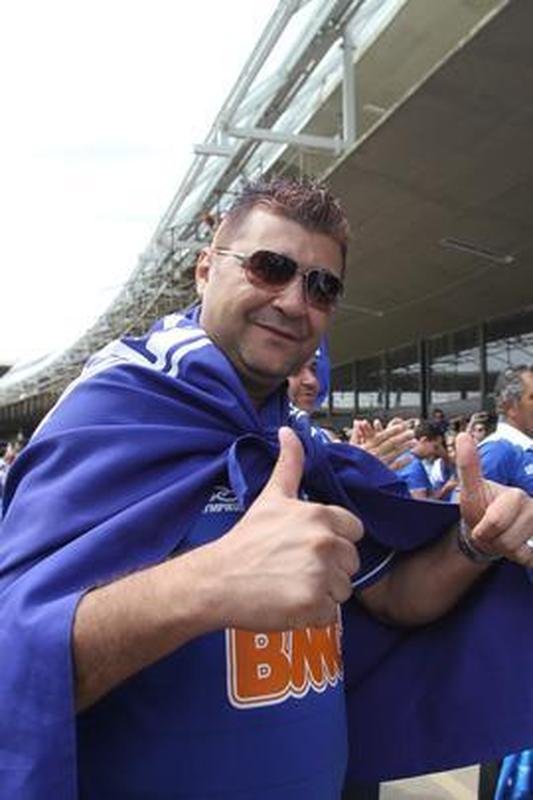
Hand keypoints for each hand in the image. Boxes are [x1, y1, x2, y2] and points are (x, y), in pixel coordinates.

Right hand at [209, 427, 362, 629]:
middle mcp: (325, 542)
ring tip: (291, 585)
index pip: (354, 532)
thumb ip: (289, 464)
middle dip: (329, 569)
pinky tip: (289, 602)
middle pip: (351, 563)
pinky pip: (331, 614)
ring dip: (322, 593)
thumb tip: (289, 430)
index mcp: (321, 515)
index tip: (307, 546)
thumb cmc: (246, 539)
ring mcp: (320, 575)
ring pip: (343, 590)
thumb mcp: (272, 497)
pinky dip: (313, 614)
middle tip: (295, 568)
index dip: (334, 541)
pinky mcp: (313, 605)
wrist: (217, 579)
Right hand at [350, 417, 415, 469]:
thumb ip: (356, 434)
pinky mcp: (382, 474)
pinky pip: (395, 467)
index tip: (401, 426)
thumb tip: (357, 421)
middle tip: (411, 432)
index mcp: (366, 447)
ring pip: (394, 453)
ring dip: (405, 447)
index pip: (381, 436)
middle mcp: (374, 454)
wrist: (350, 482)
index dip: (392, 430)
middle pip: (390, 443)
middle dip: (402, 437)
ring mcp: (379, 464)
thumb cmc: (349, 464)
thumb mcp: (350, 448)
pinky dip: (403, 462)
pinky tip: (411, 458)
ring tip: (414, 442)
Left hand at [455, 432, 532, 566]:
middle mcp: (532, 509)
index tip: (480, 528)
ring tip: (500, 538)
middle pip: (505, 539)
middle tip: (487, 532)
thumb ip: (468, 466)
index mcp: (516, 496)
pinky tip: (516, 548)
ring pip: (516, 551)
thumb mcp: (470, 490)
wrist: (490, 531)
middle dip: (491, 540)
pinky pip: (529, 559)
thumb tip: (463, 435)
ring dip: (502, 550)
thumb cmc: (480, 509)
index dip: (483, 530)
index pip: (494, 521)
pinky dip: (519, 558)